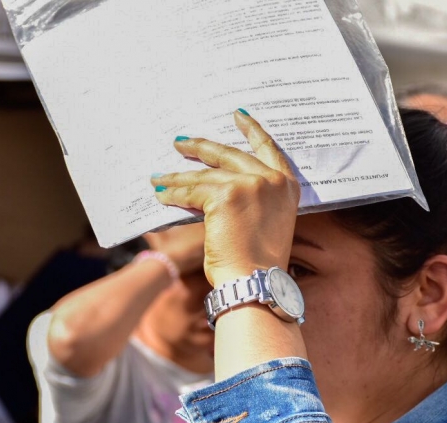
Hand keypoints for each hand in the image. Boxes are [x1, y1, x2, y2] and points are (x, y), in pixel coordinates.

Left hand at [151, 110, 299, 285]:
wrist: (255, 282)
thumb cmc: (258, 264)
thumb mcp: (266, 222)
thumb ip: (252, 199)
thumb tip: (215, 187)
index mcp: (287, 187)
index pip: (269, 150)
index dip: (253, 131)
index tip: (239, 116)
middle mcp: (271, 181)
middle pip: (229, 156)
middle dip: (201, 149)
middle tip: (181, 143)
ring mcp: (249, 185)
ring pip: (205, 176)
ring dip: (178, 178)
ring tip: (160, 178)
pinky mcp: (225, 195)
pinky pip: (192, 192)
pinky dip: (173, 195)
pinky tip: (161, 196)